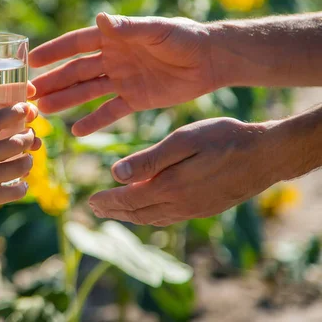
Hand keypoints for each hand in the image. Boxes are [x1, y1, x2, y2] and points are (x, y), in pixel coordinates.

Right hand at [0, 102, 40, 228]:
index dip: (15, 111)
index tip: (25, 108)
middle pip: (16, 142)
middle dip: (29, 137)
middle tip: (29, 136)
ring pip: (21, 166)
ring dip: (28, 161)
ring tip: (27, 159)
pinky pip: (16, 191)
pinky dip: (22, 187)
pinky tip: (20, 184)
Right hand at [29, 13, 215, 135]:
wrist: (210, 61)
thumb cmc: (184, 37)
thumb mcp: (156, 30)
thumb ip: (128, 28)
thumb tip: (100, 18)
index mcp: (114, 39)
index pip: (77, 45)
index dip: (54, 52)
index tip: (32, 61)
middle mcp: (112, 60)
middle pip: (76, 72)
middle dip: (53, 81)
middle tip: (29, 93)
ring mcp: (122, 80)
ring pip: (87, 92)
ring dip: (65, 100)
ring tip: (43, 110)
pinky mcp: (134, 99)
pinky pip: (110, 112)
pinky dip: (94, 121)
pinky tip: (76, 131)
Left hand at [88, 118, 283, 225]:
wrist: (267, 154)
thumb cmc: (224, 139)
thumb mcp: (183, 141)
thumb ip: (149, 160)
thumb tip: (114, 175)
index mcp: (170, 188)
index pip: (128, 200)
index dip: (107, 202)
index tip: (90, 201)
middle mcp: (180, 205)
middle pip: (138, 213)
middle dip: (114, 211)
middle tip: (95, 209)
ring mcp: (194, 209)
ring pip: (153, 218)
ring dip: (131, 215)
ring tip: (116, 211)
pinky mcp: (206, 208)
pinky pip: (170, 217)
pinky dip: (151, 215)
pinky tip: (149, 210)